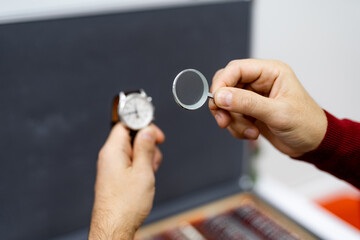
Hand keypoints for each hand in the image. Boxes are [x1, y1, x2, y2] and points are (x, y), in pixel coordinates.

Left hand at [89, 124, 164, 239]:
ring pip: (133, 151)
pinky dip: (141, 167)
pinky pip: (130, 163)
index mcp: (112, 151)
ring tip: (149, 173)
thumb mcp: (143, 171)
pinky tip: (145, 179)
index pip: (126, 124)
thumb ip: (145, 148)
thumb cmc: (124, 205)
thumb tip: (148, 130)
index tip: (155, 134)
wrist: (114, 227)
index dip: (143, 125)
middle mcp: (109, 157)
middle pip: (131, 137)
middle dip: (147, 145)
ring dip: (146, 158)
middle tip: (152, 158)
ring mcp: (112, 167)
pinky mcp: (115, 177)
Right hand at [209, 59, 326, 156]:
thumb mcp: (277, 114)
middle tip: (224, 120)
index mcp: (271, 72)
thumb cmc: (306, 125)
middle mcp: (260, 81)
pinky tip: (252, 133)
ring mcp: (254, 96)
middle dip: (223, 105)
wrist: (313, 144)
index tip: (216, 101)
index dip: (222, 83)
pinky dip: (236, 127)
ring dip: (233, 121)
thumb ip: (248, 103)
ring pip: (226, 103)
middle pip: (226, 85)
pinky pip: (231, 115)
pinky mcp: (250, 111)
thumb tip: (220, 96)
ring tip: (250, 132)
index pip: (236, 69)